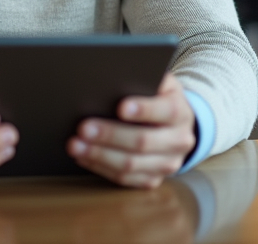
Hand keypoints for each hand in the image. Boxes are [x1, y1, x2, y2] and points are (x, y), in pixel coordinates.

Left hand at [68, 73, 195, 187]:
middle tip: (84, 127)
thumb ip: (144, 78)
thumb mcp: (158, 82)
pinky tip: (83, 157)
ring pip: (132, 164)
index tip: (120, 107)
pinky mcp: (153, 179)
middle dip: (110, 135)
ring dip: (100, 155)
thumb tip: (114, 78)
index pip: (167, 111)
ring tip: (76, 145)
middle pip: (143, 141)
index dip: (144, 109)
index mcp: (181, 112)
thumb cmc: (157, 97)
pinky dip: (101, 168)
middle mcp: (179, 141)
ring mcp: (168, 164)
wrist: (174, 124)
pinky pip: (125, 179)